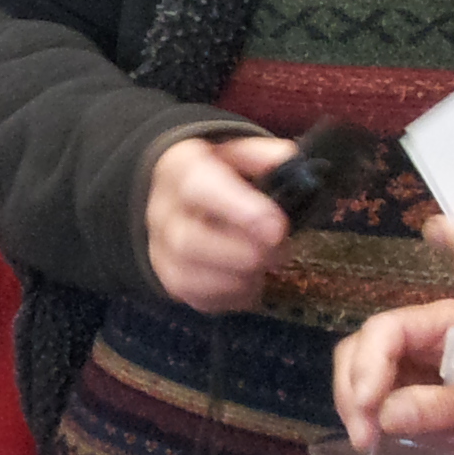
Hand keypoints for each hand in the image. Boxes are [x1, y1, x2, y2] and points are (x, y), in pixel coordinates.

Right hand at [145, 133, 297, 311]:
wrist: (179, 198)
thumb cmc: (220, 175)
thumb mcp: (238, 154)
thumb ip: (265, 157)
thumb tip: (292, 165)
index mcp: (180, 170)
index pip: (198, 188)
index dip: (238, 209)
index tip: (277, 227)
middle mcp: (162, 212)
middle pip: (191, 241)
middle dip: (247, 253)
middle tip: (282, 251)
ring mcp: (161, 250)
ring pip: (192, 275)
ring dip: (241, 278)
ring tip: (266, 266)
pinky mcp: (171, 280)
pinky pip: (199, 300)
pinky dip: (234, 297)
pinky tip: (252, 283)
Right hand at [327, 302, 453, 454]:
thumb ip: (444, 407)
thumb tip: (383, 415)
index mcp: (444, 324)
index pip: (384, 332)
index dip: (366, 368)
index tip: (367, 411)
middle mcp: (419, 342)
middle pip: (359, 356)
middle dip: (356, 397)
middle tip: (367, 441)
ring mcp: (412, 373)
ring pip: (361, 387)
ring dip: (373, 419)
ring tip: (414, 446)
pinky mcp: (410, 404)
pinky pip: (379, 415)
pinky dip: (392, 436)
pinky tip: (430, 450)